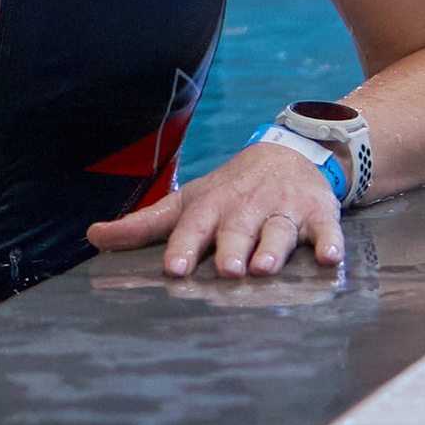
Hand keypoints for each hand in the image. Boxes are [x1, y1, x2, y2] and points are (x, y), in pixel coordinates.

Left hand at [86, 142, 343, 277]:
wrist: (289, 154)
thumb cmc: (228, 192)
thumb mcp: (185, 202)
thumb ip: (143, 225)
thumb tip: (93, 236)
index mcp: (211, 207)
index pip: (193, 227)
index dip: (184, 247)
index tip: (173, 269)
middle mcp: (245, 208)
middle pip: (237, 229)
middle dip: (231, 248)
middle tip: (226, 269)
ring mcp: (282, 209)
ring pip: (277, 230)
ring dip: (271, 248)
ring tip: (264, 268)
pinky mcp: (318, 214)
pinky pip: (326, 229)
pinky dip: (330, 243)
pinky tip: (331, 259)